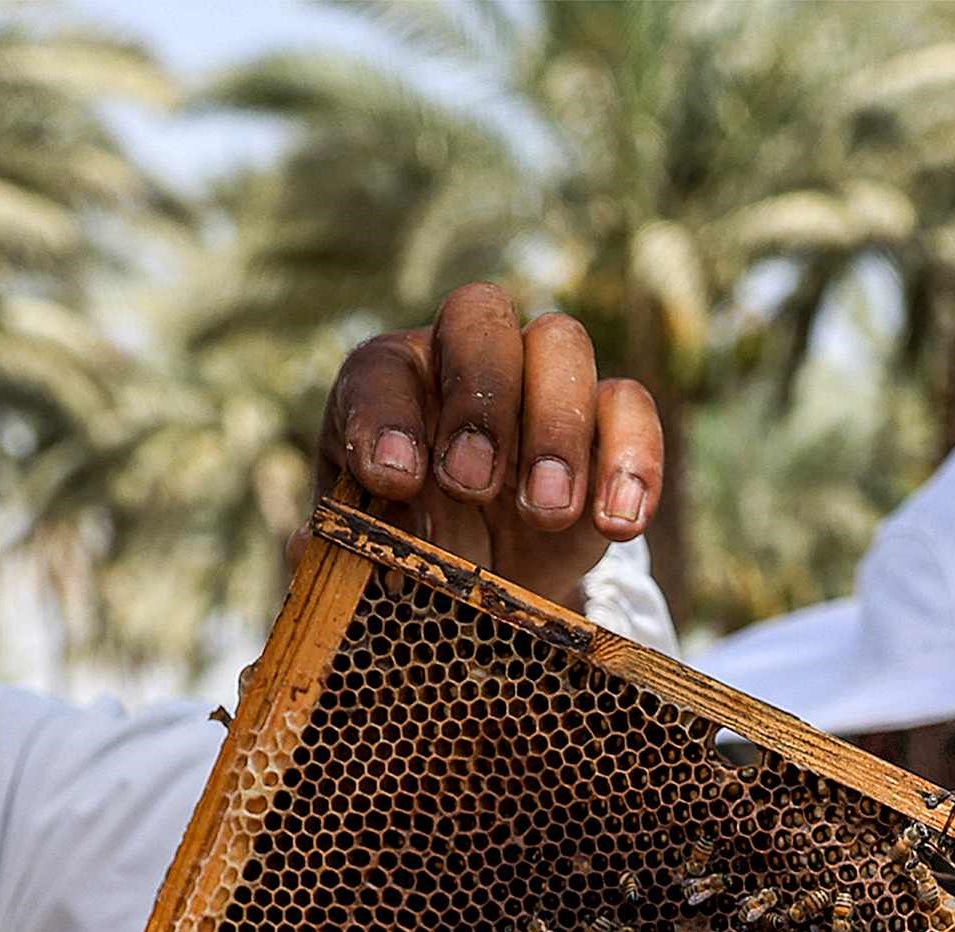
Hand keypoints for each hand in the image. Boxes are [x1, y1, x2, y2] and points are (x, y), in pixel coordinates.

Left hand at [318, 283, 664, 607]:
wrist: (482, 590)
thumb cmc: (408, 560)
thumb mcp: (361, 563)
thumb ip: (341, 553)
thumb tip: (322, 552)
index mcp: (387, 385)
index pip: (381, 371)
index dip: (385, 416)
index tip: (393, 480)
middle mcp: (463, 363)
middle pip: (480, 319)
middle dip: (478, 400)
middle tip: (472, 484)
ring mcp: (540, 384)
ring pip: (562, 345)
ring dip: (555, 428)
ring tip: (545, 513)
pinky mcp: (605, 427)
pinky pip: (631, 407)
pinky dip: (632, 459)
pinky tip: (617, 523)